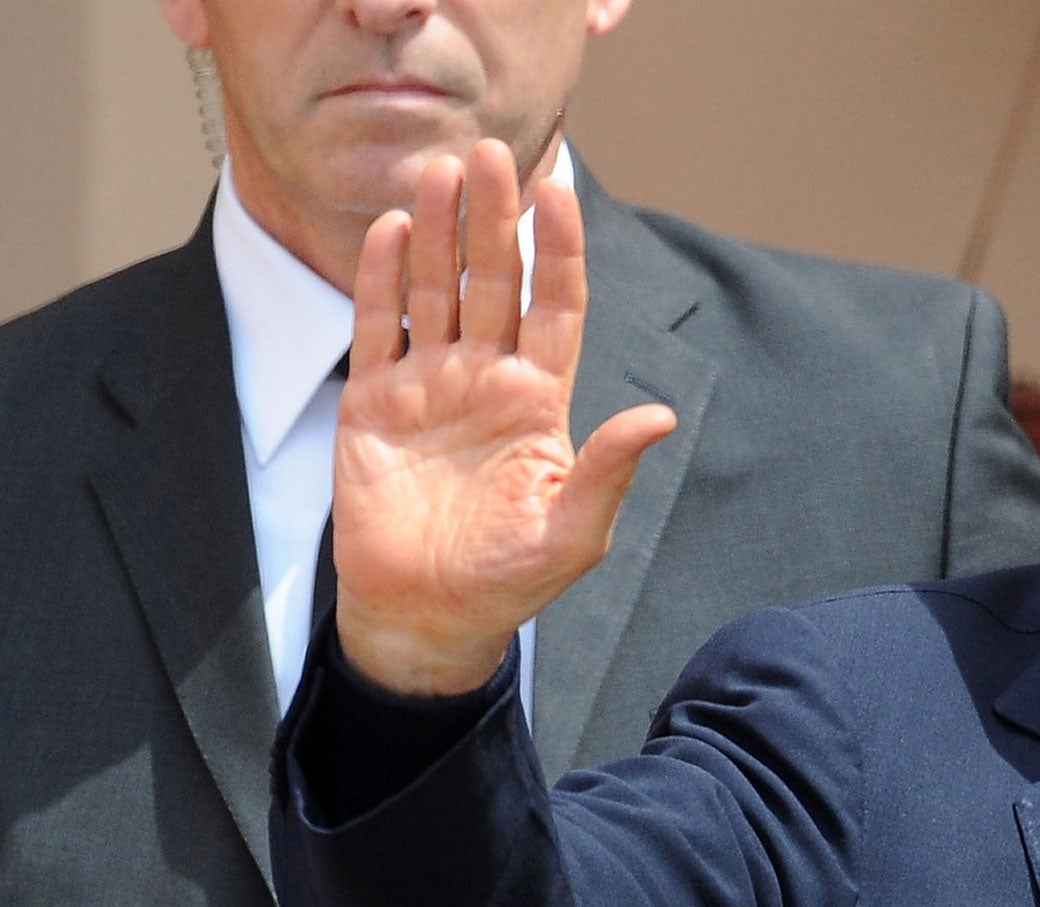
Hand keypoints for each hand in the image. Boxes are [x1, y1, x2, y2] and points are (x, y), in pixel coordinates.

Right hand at [332, 140, 677, 694]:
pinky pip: (379, 327)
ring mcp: (429, 386)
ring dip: (440, 232)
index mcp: (541, 402)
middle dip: (494, 219)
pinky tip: (393, 230)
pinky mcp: (373, 403)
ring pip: (436, 291)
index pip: (557, 307)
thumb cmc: (509, 580)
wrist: (428, 615)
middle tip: (489, 153)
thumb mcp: (573, 532)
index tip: (560, 191)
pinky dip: (382, 279)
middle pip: (495, 282)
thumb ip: (609, 469)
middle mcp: (487, 380)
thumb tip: (660, 415)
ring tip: (440, 170)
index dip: (560, 251)